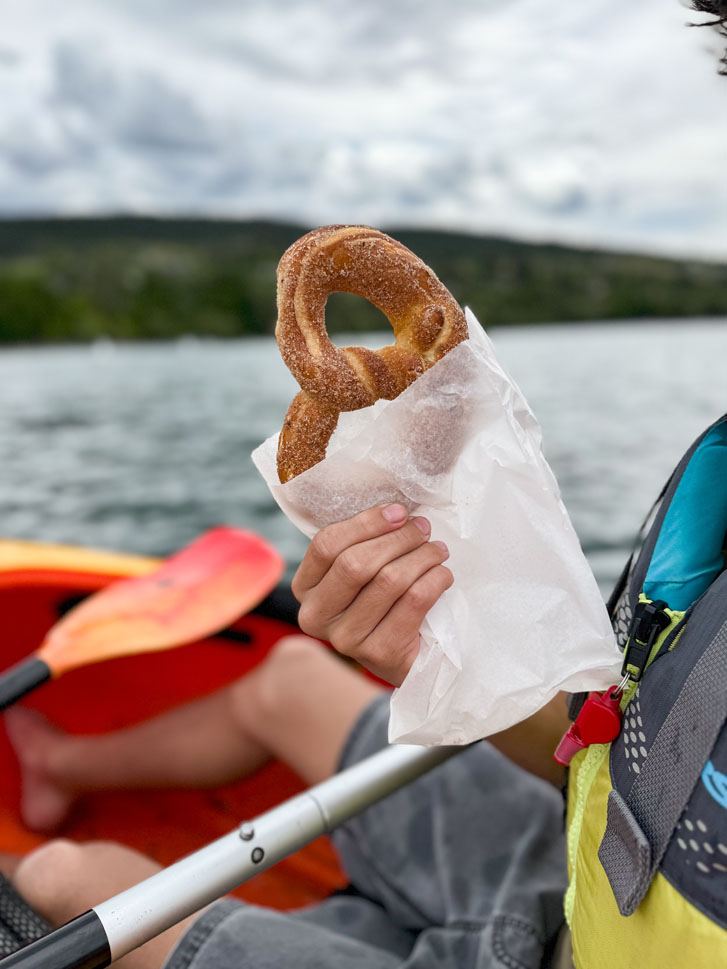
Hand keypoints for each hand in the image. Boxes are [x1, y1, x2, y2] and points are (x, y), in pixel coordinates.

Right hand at [292, 504, 452, 685]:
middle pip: (356, 563)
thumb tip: (397, 513)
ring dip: (422, 557)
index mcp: (304, 588)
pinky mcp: (379, 653)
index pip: (327, 545)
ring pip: (389, 580)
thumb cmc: (382, 602)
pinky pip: (414, 601)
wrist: (403, 658)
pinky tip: (442, 574)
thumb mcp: (361, 573)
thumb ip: (364, 544)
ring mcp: (345, 639)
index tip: (399, 512)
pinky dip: (435, 579)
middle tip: (423, 529)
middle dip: (398, 539)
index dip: (366, 523)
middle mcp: (316, 616)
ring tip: (438, 550)